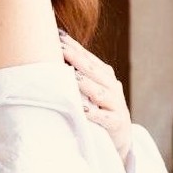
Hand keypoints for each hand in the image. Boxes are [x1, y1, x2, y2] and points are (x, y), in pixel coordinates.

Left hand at [58, 29, 131, 161]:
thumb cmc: (99, 108)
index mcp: (105, 74)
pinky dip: (94, 114)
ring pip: (100, 92)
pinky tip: (83, 109)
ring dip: (86, 84)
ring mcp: (116, 104)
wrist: (120, 137)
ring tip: (72, 76)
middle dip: (77, 59)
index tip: (58, 35)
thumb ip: (76, 73)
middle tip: (60, 48)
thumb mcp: (91, 89)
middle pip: (94, 71)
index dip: (74, 46)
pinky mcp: (116, 123)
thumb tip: (52, 54)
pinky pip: (104, 118)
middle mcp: (112, 86)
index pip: (87, 57)